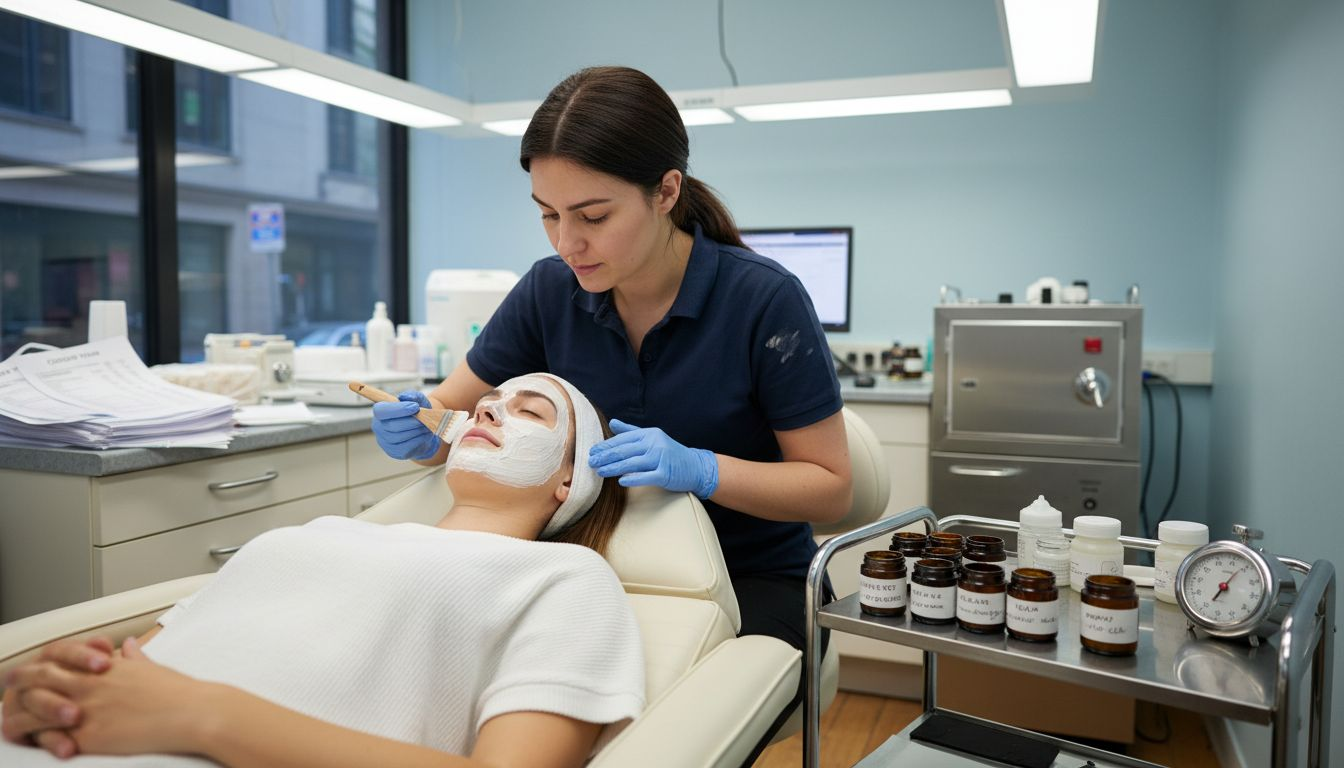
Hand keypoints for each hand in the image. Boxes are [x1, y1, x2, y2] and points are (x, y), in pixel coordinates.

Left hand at [7, 637, 211, 756]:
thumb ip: (135, 657)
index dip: (40, 665)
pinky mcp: (90, 734)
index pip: (60, 658)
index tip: (30, 673)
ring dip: (18, 718)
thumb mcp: (153, 668)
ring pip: (35, 709)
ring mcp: (87, 708)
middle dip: (18, 685)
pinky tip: (34, 745)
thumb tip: (129, 645)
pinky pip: (51, 738)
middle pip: (38, 677)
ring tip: (10, 726)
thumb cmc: (179, 692)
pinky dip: (38, 741)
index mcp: (105, 666)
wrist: (193, 713)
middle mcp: (90, 683)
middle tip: (8, 693)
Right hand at [371, 390, 439, 460]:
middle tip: (425, 419)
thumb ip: (413, 395)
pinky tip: (424, 434)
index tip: (415, 407)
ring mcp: (384, 441)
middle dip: (411, 422)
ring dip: (416, 431)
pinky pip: (406, 447)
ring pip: (400, 437)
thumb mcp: (418, 401)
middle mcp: (378, 427)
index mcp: (380, 411)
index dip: (398, 409)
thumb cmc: (417, 413)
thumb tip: (405, 396)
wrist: (423, 430)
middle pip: (392, 426)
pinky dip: (418, 440)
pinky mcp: (394, 452)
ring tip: (426, 426)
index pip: (381, 411)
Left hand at [588, 419, 718, 497]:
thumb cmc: (670, 453)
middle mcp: (655, 444)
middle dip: (606, 457)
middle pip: (625, 451)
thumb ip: (631, 432)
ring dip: (614, 468)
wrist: (695, 466)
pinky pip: (646, 477)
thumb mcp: (652, 438)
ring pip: (632, 464)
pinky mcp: (666, 474)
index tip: (592, 452)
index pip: (623, 439)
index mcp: (649, 434)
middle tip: (590, 462)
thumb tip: (612, 423)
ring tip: (600, 472)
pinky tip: (621, 482)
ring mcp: (661, 458)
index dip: (606, 446)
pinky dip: (633, 479)